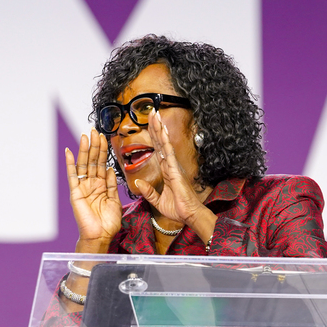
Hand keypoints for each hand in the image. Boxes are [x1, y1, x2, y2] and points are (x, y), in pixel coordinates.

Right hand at [65, 129, 120, 247]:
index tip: (104, 138)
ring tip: (85, 136)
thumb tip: (110, 169)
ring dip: (84, 150)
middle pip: (92, 161)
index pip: (101, 164)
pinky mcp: (75, 193)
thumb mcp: (114, 200)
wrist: (101, 236)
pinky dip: (70, 164)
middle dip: (94, 146)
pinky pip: (72, 176)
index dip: (103, 151)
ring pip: (83, 165)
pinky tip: (69, 152)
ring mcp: (82, 187)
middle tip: (95, 131)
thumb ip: (111, 184)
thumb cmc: (108, 222)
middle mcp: (90, 184)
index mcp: (101, 186)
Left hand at [130, 112, 213, 234]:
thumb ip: (148, 191)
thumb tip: (138, 182)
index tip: (150, 124)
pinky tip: (162, 130)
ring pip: (164, 143)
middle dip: (156, 127)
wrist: (189, 215)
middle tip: (151, 111)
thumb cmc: (178, 209)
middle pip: (161, 142)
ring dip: (159, 128)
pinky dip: (165, 140)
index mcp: (167, 171)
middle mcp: (170, 165)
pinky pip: (168, 152)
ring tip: (155, 114)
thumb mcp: (157, 201)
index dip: (153, 136)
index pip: (158, 149)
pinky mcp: (175, 169)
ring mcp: (173, 166)